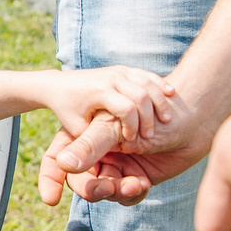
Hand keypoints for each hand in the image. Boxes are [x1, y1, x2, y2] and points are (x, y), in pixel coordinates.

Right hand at [37, 94, 212, 206]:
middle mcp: (99, 153)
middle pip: (81, 182)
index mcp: (86, 136)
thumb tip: (64, 164)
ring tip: (133, 185)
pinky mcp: (136, 178)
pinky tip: (142, 183)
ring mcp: (118, 166)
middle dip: (92, 189)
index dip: (50, 179)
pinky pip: (125, 196)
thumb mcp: (117, 128)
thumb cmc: (155, 114)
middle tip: (107, 188)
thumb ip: (89, 146)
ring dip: (115, 192)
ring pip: (104, 191)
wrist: (196, 119)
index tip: (50, 199)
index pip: (58, 160)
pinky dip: (132, 193)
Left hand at [43, 65, 173, 143]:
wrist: (58, 84)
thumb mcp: (75, 129)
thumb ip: (90, 143)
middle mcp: (110, 78)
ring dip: (160, 101)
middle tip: (151, 135)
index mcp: (99, 92)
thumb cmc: (67, 111)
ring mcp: (118, 71)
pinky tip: (171, 95)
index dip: (132, 127)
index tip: (130, 141)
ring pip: (147, 82)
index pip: (126, 108)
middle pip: (141, 95)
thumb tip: (104, 161)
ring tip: (166, 119)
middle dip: (150, 117)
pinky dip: (159, 85)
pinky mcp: (123, 69)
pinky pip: (146, 75)